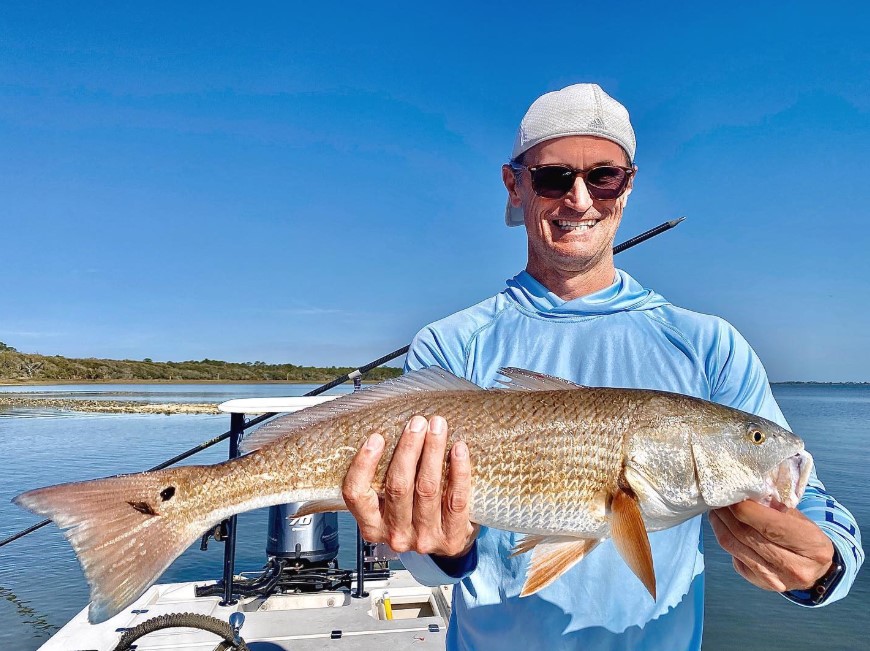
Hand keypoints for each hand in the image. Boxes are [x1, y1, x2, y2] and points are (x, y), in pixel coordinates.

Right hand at [342, 415, 478, 557]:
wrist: (450, 542)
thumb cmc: (416, 511)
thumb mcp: (391, 501)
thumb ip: (385, 476)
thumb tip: (391, 429)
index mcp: (373, 525)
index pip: (357, 495)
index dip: (363, 465)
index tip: (376, 438)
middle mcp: (395, 534)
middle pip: (398, 486)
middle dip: (408, 448)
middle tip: (417, 423)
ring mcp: (424, 539)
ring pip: (427, 489)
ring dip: (433, 452)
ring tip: (438, 427)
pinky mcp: (452, 539)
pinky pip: (456, 500)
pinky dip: (458, 471)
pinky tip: (458, 450)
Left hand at [709, 500, 834, 591]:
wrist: (817, 571)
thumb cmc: (806, 538)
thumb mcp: (801, 519)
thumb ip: (776, 507)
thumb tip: (745, 493)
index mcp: (811, 545)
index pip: (769, 525)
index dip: (745, 508)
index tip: (732, 494)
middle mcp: (795, 567)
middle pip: (747, 535)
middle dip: (727, 514)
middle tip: (718, 498)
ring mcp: (777, 579)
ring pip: (735, 546)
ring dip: (720, 525)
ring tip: (716, 510)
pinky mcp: (760, 583)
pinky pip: (734, 556)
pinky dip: (725, 538)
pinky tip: (723, 526)